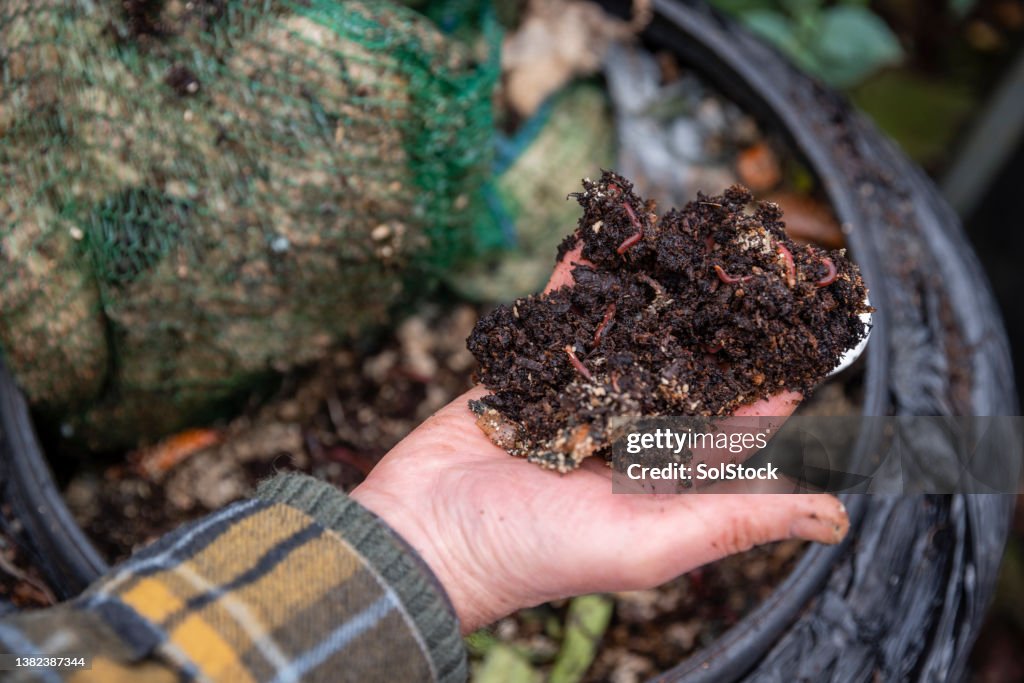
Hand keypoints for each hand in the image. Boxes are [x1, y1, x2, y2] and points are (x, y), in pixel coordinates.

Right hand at [350, 247, 848, 632]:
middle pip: (688, 370)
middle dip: (720, 321)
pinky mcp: (531, 372)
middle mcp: (628, 437)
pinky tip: (608, 239)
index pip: (737, 423)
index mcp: (665, 479)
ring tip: (691, 238)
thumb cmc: (537, 551)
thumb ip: (736, 518)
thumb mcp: (651, 543)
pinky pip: (565, 318)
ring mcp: (579, 400)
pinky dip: (583, 280)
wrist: (425, 532)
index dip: (775, 379)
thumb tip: (836, 518)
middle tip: (754, 261)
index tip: (810, 327)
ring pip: (629, 336)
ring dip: (657, 292)